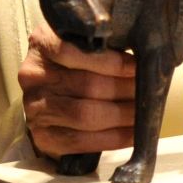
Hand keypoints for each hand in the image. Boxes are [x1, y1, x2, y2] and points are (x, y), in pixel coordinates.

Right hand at [19, 22, 135, 159]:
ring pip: (85, 114)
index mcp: (42, 43)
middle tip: (149, 91)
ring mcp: (33, 108)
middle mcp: (33, 76)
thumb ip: (103, 42)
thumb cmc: (76, 58)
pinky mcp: (41, 136)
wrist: (51, 87)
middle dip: (124, 89)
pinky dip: (111, 138)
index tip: (137, 66)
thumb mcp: (83, 39)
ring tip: (144, 112)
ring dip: (121, 115)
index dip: (111, 61)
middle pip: (86, 85)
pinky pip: (80, 142)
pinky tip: (132, 134)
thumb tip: (144, 51)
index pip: (74, 51)